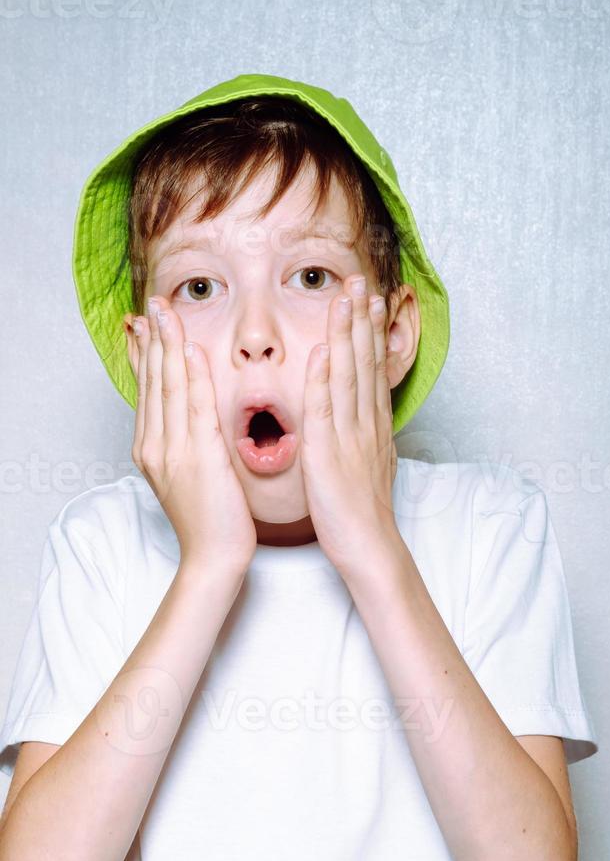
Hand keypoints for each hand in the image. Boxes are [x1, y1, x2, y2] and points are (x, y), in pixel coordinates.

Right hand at [129, 296, 256, 574]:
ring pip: (168, 387)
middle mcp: (155, 445)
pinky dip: (190, 376)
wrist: (213, 557)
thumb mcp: (189, 474)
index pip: (147, 390)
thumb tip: (190, 414)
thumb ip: (185, 440)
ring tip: (166, 311)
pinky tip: (190, 350)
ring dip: (168, 345)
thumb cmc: (210, 518)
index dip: (145, 354)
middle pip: (153, 382)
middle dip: (152, 339)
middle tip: (153, 303)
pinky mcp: (198, 457)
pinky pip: (194, 408)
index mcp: (151, 448)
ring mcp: (173, 451)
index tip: (144, 324)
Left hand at [301, 273, 398, 574]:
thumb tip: (365, 415)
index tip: (370, 299)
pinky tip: (321, 351)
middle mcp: (365, 423)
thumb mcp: (371, 464)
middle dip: (361, 318)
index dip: (370, 331)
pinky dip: (323, 378)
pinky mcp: (328, 453)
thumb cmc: (363, 512)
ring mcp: (348, 436)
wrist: (369, 545)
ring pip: (347, 376)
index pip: (371, 368)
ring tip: (345, 298)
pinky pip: (325, 410)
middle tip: (360, 280)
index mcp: (372, 425)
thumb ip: (365, 434)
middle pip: (363, 361)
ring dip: (346, 334)